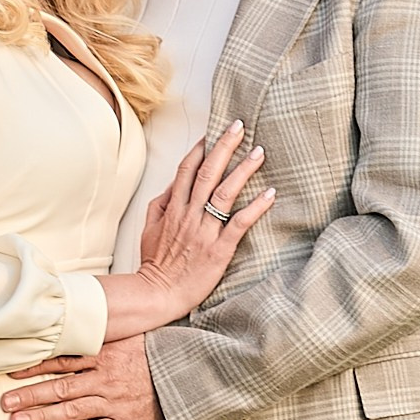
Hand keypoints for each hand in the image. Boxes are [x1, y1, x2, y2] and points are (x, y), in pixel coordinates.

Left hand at [0, 334, 162, 419]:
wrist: (195, 377)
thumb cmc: (164, 356)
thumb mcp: (134, 338)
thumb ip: (107, 338)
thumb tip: (82, 331)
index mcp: (106, 355)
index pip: (62, 360)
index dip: (34, 366)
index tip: (12, 371)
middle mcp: (105, 378)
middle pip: (59, 387)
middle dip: (29, 394)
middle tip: (4, 402)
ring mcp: (113, 402)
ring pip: (69, 410)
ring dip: (40, 416)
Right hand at [100, 121, 273, 342]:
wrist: (157, 294)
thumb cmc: (156, 263)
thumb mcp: (150, 228)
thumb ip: (161, 203)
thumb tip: (174, 184)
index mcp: (173, 208)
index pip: (187, 170)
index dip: (201, 148)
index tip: (214, 132)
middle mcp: (189, 214)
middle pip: (207, 172)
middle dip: (224, 146)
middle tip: (239, 126)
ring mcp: (204, 231)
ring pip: (224, 193)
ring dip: (243, 170)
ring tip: (259, 152)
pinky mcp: (219, 249)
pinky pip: (239, 224)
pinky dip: (255, 207)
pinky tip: (269, 193)